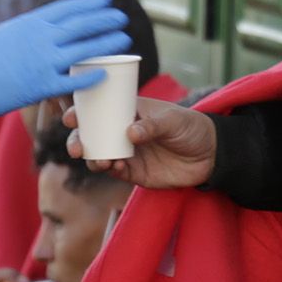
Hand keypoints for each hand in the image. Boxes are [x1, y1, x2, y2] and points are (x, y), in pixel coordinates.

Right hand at [0, 0, 133, 120]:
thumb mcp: (5, 35)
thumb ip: (27, 32)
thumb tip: (42, 29)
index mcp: (30, 24)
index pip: (66, 9)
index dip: (89, 4)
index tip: (106, 1)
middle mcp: (40, 39)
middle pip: (80, 25)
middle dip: (104, 20)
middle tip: (121, 17)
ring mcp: (42, 62)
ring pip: (83, 49)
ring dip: (106, 43)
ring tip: (124, 39)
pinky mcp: (40, 86)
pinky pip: (71, 81)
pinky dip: (89, 77)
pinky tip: (105, 74)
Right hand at [68, 98, 215, 190]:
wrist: (210, 156)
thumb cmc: (192, 127)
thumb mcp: (174, 120)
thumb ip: (153, 126)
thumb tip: (130, 133)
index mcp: (129, 111)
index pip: (99, 109)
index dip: (81, 112)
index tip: (71, 118)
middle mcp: (122, 131)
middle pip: (92, 135)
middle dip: (79, 141)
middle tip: (77, 148)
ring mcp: (127, 152)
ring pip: (99, 154)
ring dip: (93, 158)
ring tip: (102, 161)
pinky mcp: (134, 172)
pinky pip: (115, 171)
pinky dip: (111, 170)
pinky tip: (118, 167)